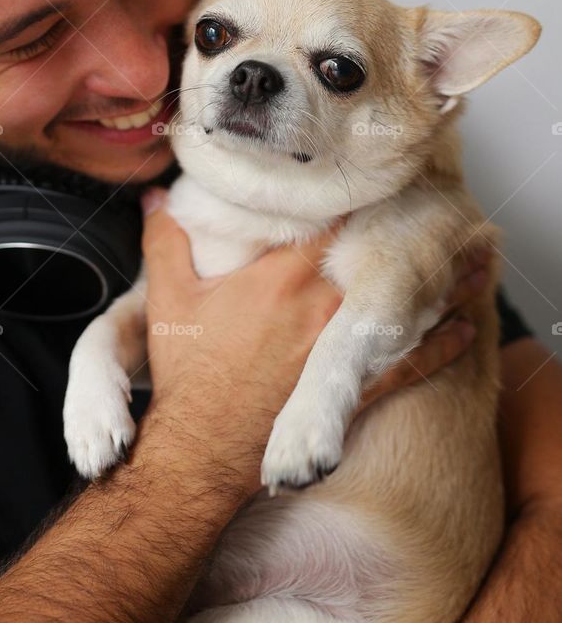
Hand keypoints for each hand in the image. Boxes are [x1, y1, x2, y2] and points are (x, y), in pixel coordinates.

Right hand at [141, 190, 489, 492]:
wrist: (200, 448)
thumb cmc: (188, 371)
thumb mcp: (169, 299)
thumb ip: (164, 240)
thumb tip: (152, 198)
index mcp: (279, 276)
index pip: (328, 220)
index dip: (351, 193)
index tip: (369, 174)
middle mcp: (318, 305)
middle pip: (375, 256)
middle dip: (402, 230)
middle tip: (432, 206)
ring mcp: (340, 348)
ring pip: (402, 304)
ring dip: (438, 280)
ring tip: (471, 253)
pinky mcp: (351, 390)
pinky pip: (408, 362)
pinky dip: (440, 344)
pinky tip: (463, 325)